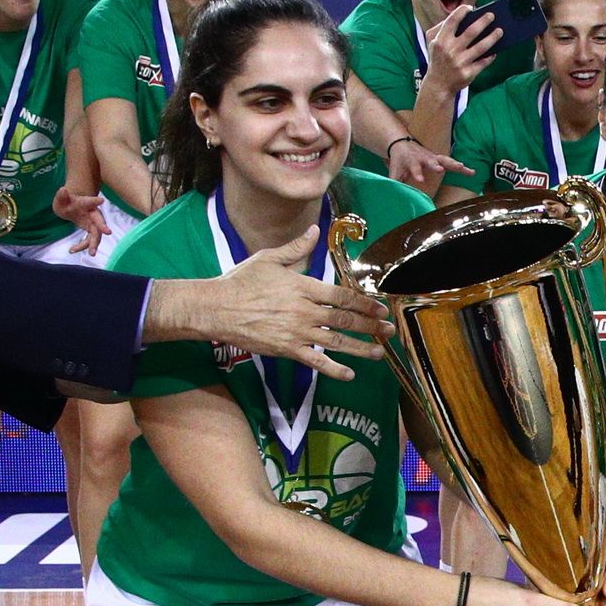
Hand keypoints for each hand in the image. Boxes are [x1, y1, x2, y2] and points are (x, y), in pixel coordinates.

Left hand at [52, 186, 109, 255]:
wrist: (70, 207)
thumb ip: (62, 195)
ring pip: (96, 234)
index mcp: (86, 203)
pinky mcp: (89, 231)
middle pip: (99, 221)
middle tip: (108, 232)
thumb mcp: (61, 198)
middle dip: (103, 226)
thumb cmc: (67, 201)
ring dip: (95, 244)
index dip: (95, 201)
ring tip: (92, 254)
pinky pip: (88, 240)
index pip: (90, 201)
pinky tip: (71, 250)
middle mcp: (92, 214)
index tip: (101, 200)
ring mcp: (92, 223)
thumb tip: (62, 190)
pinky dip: (82, 247)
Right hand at [180, 225, 393, 379]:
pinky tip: (349, 374)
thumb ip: (296, 248)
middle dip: (370, 325)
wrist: (216, 308)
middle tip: (389, 330)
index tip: (379, 308)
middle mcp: (304, 310)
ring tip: (379, 352)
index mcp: (303, 286)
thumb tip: (315, 230)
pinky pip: (315, 361)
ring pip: (336, 342)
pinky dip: (333, 369)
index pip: (342, 295)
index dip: (364, 303)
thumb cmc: (241, 281)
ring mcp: (296, 332)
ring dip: (361, 348)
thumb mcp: (268, 259)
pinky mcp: (286, 350)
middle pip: (345, 319)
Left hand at [386, 137, 473, 190]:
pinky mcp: (440, 159)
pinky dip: (462, 168)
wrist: (402, 144)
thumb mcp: (394, 172)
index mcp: (411, 161)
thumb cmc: (399, 161)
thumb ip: (394, 183)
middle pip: (431, 161)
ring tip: (464, 168)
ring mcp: (433, 157)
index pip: (414, 168)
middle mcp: (423, 157)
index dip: (417, 173)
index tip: (420, 180)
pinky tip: (472, 172)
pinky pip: (452, 163)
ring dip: (454, 164)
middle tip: (441, 169)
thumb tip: (392, 195)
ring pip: (445, 160)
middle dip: (436, 165)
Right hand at [423, 5, 502, 97]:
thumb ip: (441, 27)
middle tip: (492, 15)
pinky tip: (496, 50)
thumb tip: (461, 16)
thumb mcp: (432, 42)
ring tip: (500, 31)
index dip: (462, 11)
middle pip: (471, 32)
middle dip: (484, 21)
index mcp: (440, 41)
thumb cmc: (437, 59)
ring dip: (493, 37)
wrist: (438, 85)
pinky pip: (483, 62)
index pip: (452, 21)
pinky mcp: (468, 74)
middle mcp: (450, 51)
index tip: (471, 8)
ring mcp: (460, 63)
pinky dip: (491, 56)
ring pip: (481, 47)